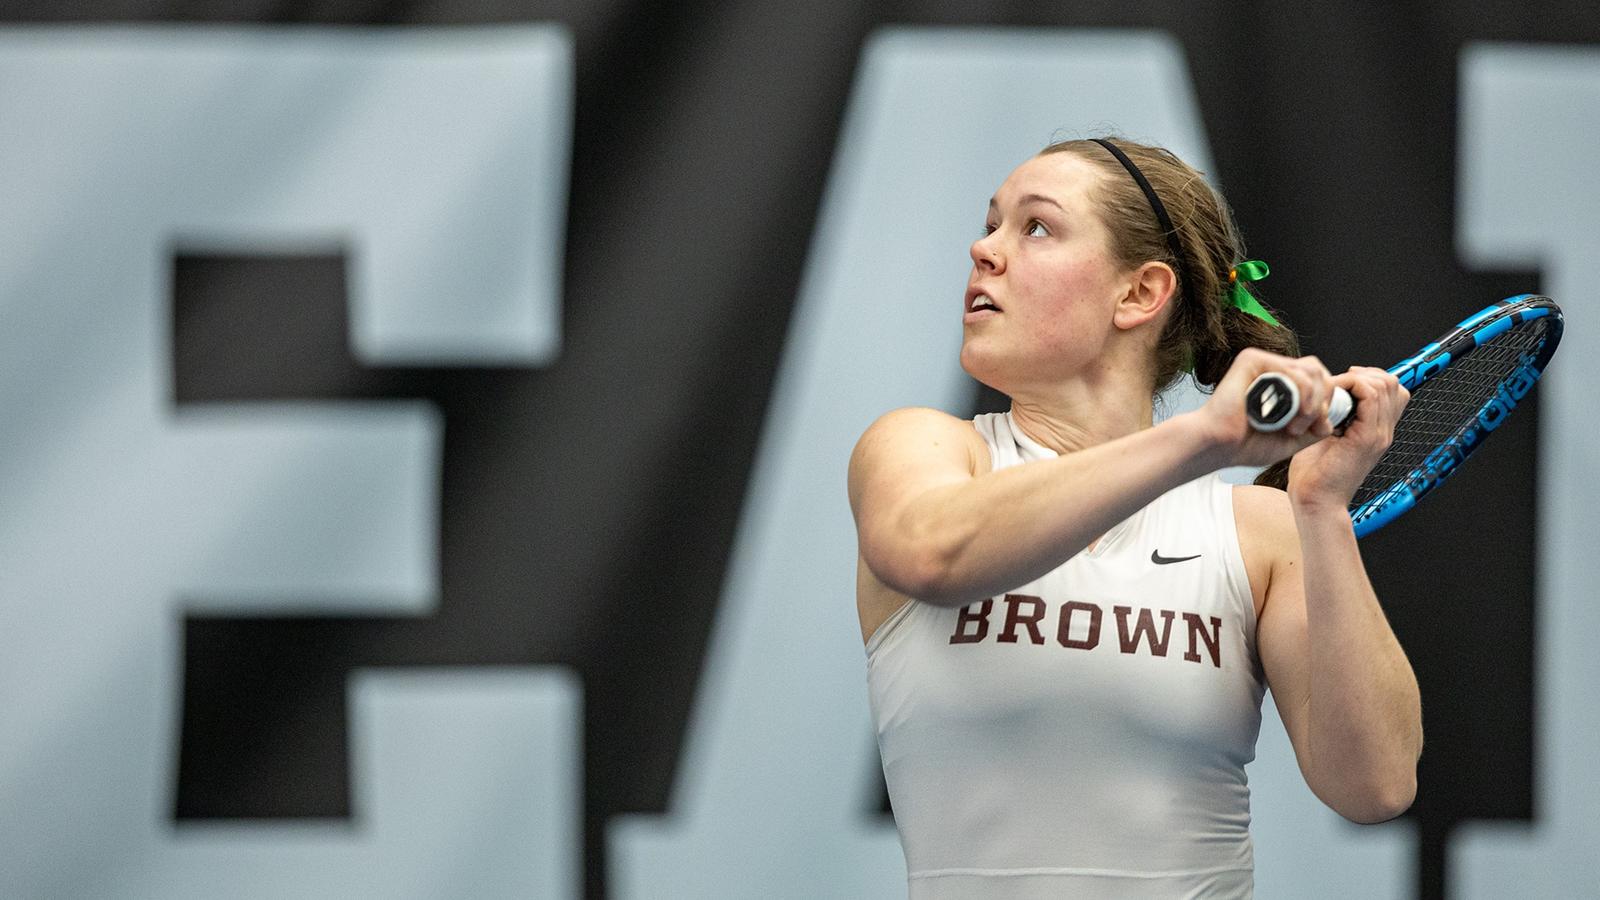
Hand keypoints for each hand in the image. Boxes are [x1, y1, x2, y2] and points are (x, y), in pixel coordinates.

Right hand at [1190, 348, 1341, 467]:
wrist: (1218, 446)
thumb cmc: (1245, 444)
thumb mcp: (1292, 440)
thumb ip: (1314, 428)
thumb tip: (1330, 419)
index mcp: (1281, 384)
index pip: (1320, 380)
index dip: (1327, 402)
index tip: (1315, 427)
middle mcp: (1273, 369)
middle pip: (1319, 371)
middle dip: (1323, 401)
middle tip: (1305, 427)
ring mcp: (1263, 363)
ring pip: (1312, 370)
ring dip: (1312, 401)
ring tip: (1296, 425)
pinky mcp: (1252, 360)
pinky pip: (1292, 370)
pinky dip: (1299, 393)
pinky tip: (1287, 415)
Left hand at [1287, 366, 1409, 508]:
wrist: (1315, 501)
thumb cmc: (1314, 473)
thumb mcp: (1326, 435)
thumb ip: (1334, 413)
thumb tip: (1328, 391)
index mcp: (1377, 430)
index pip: (1393, 391)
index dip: (1371, 378)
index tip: (1345, 383)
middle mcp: (1383, 431)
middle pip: (1393, 383)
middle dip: (1365, 374)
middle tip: (1340, 384)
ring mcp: (1379, 434)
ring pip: (1385, 385)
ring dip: (1356, 379)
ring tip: (1335, 391)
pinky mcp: (1367, 438)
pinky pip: (1371, 397)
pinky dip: (1352, 387)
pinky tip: (1335, 397)